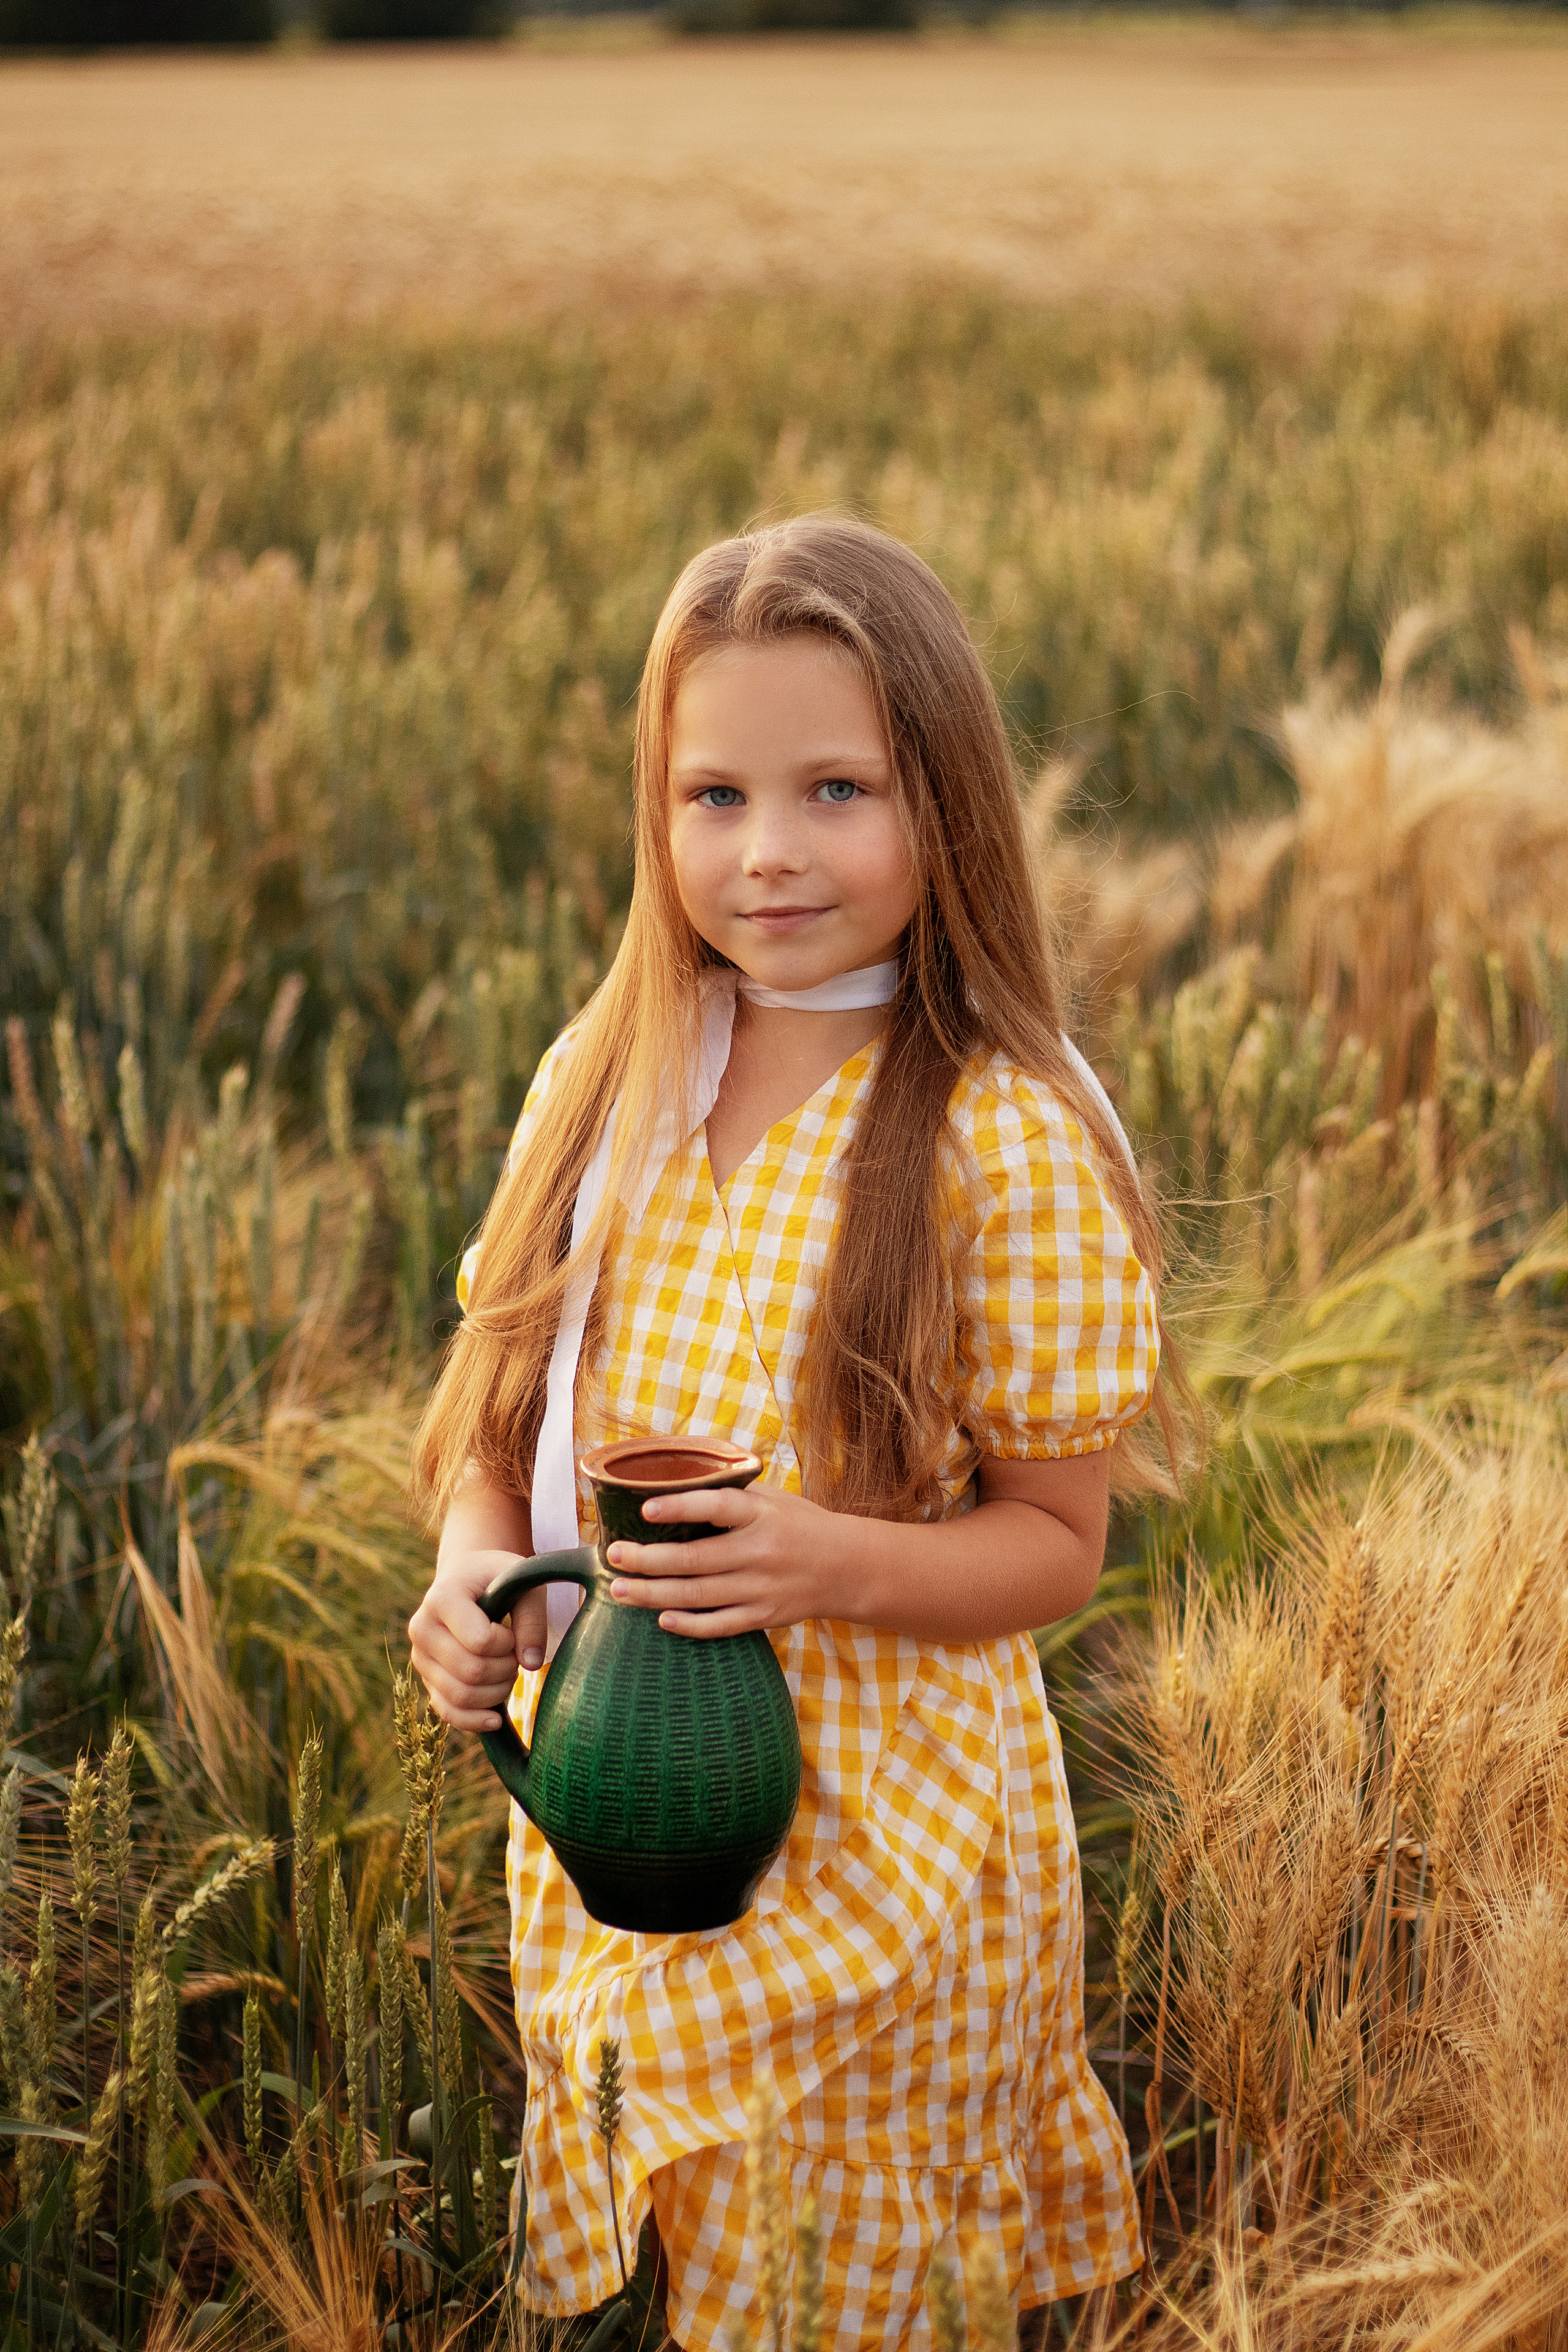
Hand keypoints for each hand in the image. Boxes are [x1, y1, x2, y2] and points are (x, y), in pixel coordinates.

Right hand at [408, 1549, 547, 1730]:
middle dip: (505, 1670)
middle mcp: (422, 1629)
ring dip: (496, 1693)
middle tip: (515, 1655)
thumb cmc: (496, 1577)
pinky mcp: (426, 1680)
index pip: (480, 1641)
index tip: (511, 1630)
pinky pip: (447, 1712)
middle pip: (471, 1672)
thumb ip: (532, 1618)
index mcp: (442, 1598)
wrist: (466, 1578)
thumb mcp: (520, 1580)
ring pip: (460, 1696)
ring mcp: (420, 1657)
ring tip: (507, 1671)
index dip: (507, 1643)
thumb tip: (532, 1664)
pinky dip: (473, 1721)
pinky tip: (496, 1718)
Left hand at [606, 1483, 843, 1638]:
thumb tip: (671, 1484)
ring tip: (620, 1589)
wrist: (847, 1567)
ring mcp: (761, 1588)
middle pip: (695, 1560)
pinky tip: (661, 1618)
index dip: (680, 1506)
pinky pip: (720, 1625)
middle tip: (614, 1556)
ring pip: (698, 1596)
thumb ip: (729, 1494)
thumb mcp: (771, 1498)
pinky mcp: (764, 1616)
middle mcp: (760, 1552)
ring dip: (654, 1594)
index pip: (717, 1506)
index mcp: (761, 1514)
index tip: (645, 1509)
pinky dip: (689, 1625)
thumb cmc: (799, 1524)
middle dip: (648, 1560)